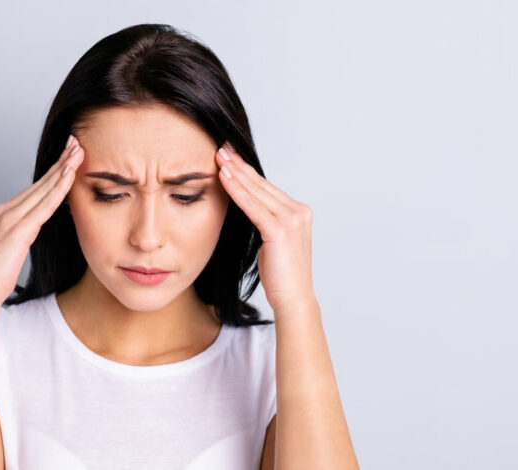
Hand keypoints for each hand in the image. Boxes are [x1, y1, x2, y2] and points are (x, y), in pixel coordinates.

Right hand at [0, 135, 84, 312]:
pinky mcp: (18, 230)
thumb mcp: (11, 248)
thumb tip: (34, 228)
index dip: (53, 170)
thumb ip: (23, 233)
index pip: (35, 188)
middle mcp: (7, 210)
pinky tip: (69, 176)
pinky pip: (44, 206)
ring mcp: (11, 218)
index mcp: (5, 213)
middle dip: (60, 160)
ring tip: (78, 152)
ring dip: (63, 168)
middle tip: (76, 142)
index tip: (68, 155)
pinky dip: (58, 189)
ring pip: (43, 189)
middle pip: (41, 182)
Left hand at [215, 142, 314, 312]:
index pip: (267, 187)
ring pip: (257, 191)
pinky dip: (237, 191)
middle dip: (239, 165)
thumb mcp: (272, 242)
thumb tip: (247, 207)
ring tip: (218, 158)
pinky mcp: (280, 230)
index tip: (230, 157)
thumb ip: (265, 222)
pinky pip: (253, 206)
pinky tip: (225, 178)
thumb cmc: (281, 275)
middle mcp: (298, 211)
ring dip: (236, 173)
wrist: (293, 298)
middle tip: (221, 148)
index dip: (247, 170)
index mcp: (298, 212)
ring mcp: (292, 219)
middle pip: (262, 184)